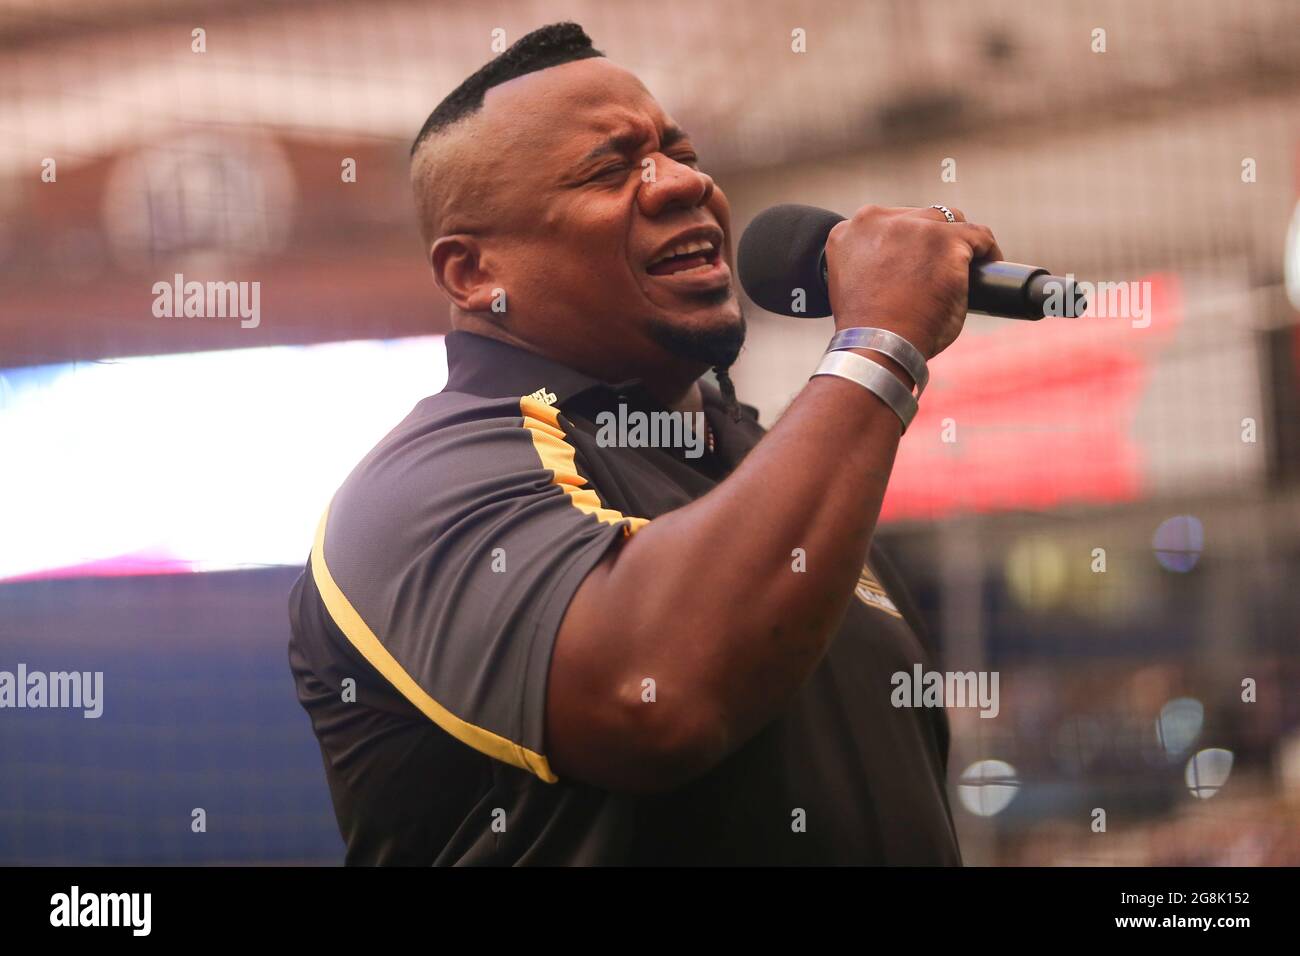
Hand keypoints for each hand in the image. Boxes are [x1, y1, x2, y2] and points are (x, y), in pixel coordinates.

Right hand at [823, 205, 1002, 359]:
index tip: (916, 261)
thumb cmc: (868, 331)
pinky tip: (989, 265)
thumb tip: (904, 267)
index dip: (906, 243)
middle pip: (919, 217)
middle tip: (942, 268)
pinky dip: (986, 250)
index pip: (888, 224)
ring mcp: (912, 227)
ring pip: (948, 222)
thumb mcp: (855, 285)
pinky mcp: (944, 239)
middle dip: (931, 240)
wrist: (877, 346)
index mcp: (850, 231)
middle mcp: (877, 221)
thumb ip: (873, 264)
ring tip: (967, 266)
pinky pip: (977, 235)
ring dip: (957, 242)